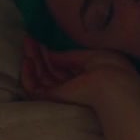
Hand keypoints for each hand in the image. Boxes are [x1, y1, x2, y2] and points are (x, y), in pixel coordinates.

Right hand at [20, 37, 139, 107]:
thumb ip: (68, 57)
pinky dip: (28, 76)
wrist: (113, 86)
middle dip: (37, 55)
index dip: (50, 54)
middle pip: (49, 72)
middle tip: (27, 39)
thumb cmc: (110, 68)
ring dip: (32, 62)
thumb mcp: (90, 56)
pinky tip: (26, 61)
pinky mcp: (54, 100)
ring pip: (41, 79)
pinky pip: (35, 91)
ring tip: (26, 45)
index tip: (39, 40)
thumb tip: (50, 54)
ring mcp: (63, 94)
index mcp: (86, 78)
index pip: (62, 67)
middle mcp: (73, 87)